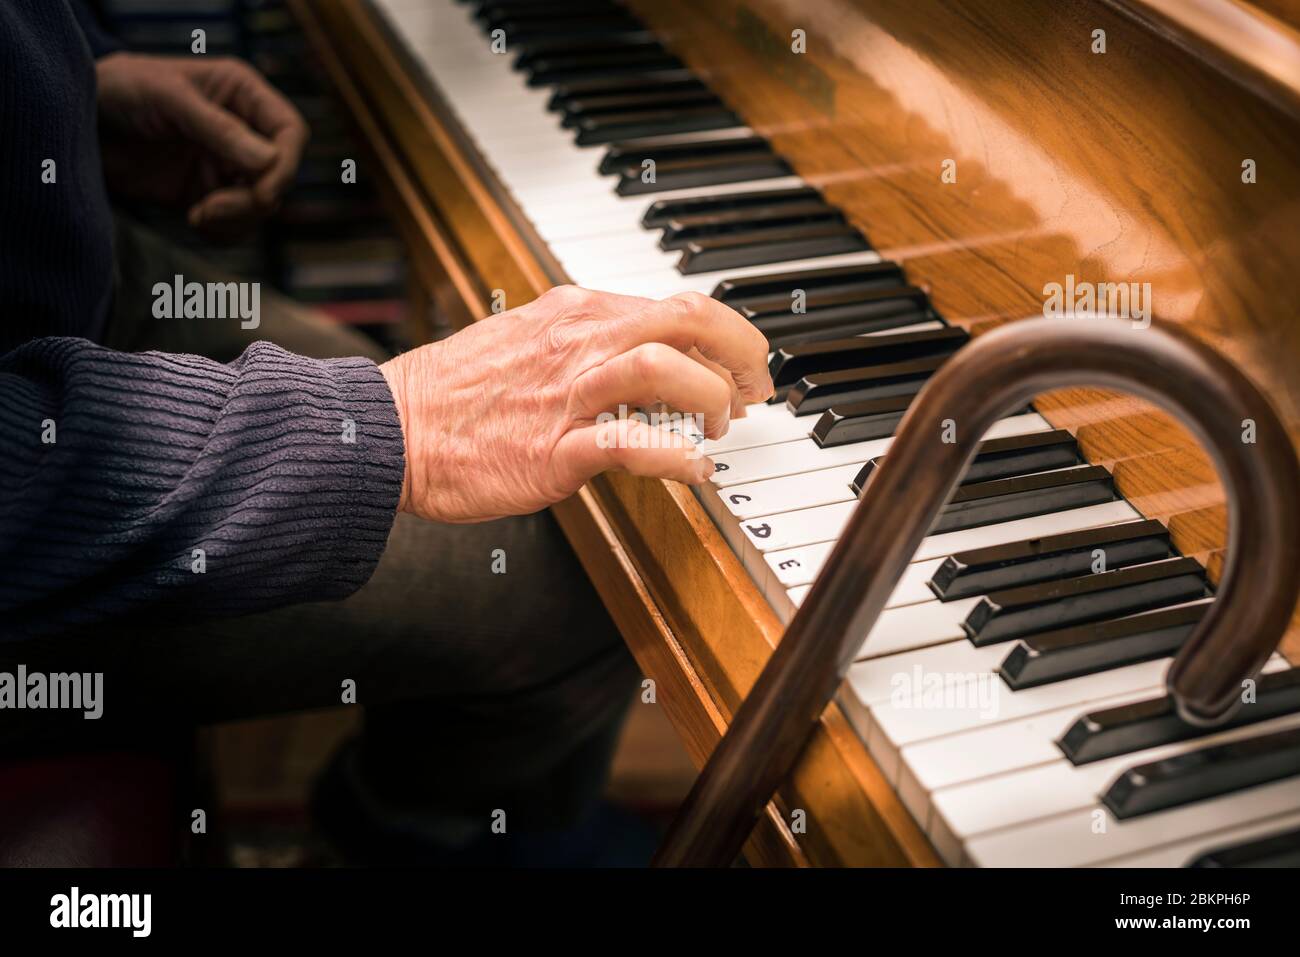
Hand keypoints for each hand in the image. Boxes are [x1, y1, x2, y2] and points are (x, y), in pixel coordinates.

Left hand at [95, 53, 308, 241]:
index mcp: (242, 96)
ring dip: (237, 220)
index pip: (290, 133)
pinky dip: (224, 233)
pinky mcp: (208, 196)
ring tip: (197, 215)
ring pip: (262, 206)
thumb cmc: (120, 91)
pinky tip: (194, 220)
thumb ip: (218, 129)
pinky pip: (237, 226)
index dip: (285, 166)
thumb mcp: (168, 98)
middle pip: (280, 176)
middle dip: (253, 200)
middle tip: (211, 209)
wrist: (78, 123)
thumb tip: (270, 162)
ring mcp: (227, 166)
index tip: (261, 192)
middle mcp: (244, 132)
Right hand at [379, 286, 773, 522]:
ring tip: (719, 426)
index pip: (677, 304)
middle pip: (689, 319)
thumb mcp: (529, 339)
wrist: (387, 429)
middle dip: (740, 353)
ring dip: (712, 398)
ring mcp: (567, 393)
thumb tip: (647, 354)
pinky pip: (633, 444)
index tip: (740, 365)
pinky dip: (678, 456)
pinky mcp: (554, 449)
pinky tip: (695, 468)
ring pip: (666, 369)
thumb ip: (587, 341)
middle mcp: (578, 341)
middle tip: (753, 391)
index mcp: (575, 311)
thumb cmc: (456, 393)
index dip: (727, 334)